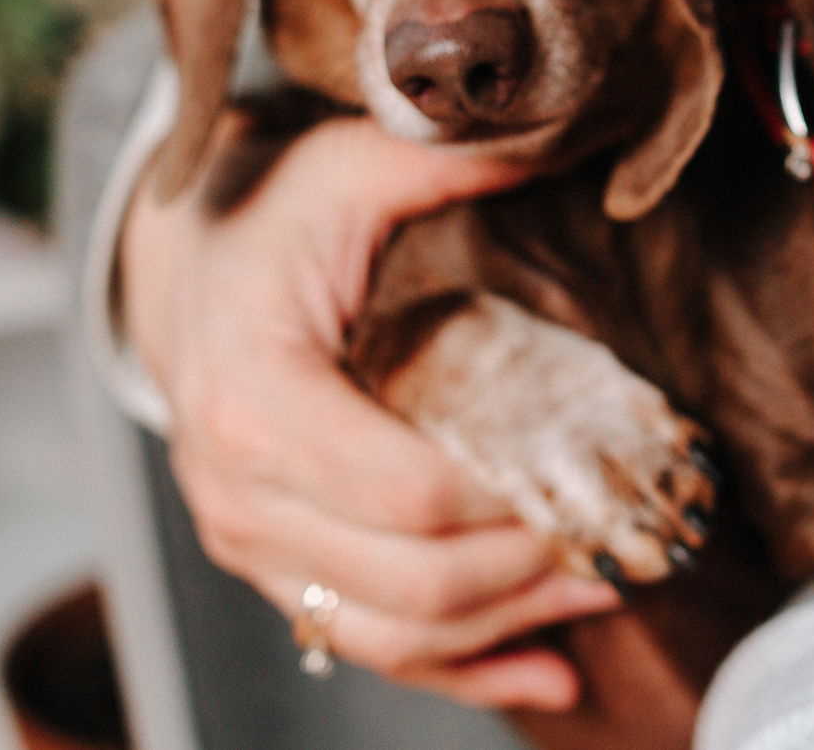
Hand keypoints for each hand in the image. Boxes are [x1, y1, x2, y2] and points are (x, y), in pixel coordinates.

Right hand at [121, 117, 620, 708]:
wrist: (184, 265)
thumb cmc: (272, 215)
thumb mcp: (356, 166)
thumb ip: (454, 163)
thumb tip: (562, 140)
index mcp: (256, 404)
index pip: (407, 491)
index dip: (513, 496)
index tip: (600, 467)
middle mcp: (239, 497)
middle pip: (411, 580)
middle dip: (532, 569)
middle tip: (629, 536)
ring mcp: (254, 545)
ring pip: (393, 631)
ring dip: (512, 624)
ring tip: (610, 589)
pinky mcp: (278, 568)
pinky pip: (368, 645)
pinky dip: (462, 672)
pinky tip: (550, 674)